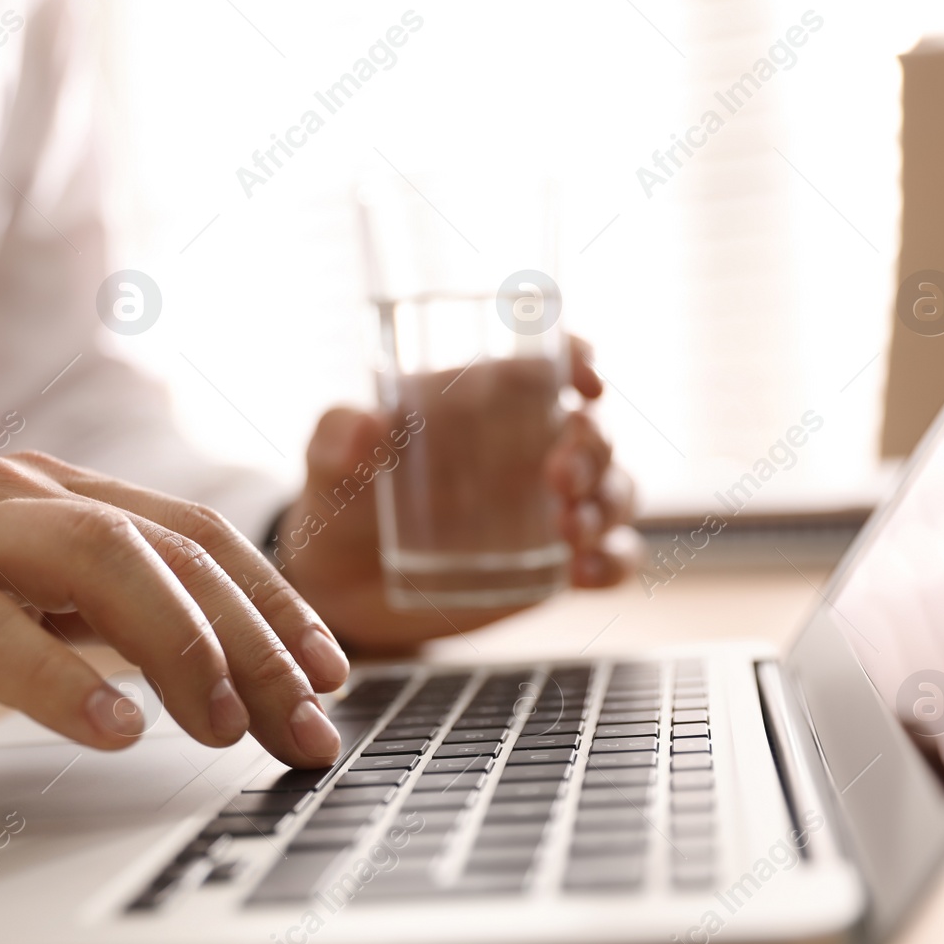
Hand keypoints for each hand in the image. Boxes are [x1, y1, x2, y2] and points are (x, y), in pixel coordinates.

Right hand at [0, 454, 351, 766]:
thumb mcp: (12, 611)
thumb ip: (98, 620)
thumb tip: (216, 666)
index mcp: (54, 496)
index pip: (194, 537)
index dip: (273, 603)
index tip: (330, 677)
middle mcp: (12, 494)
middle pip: (166, 547)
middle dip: (252, 638)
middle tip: (304, 723)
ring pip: (94, 561)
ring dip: (179, 644)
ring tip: (226, 725)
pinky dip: (57, 676)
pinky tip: (114, 727)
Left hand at [274, 337, 638, 652]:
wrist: (340, 585)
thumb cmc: (341, 499)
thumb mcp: (328, 463)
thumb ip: (337, 439)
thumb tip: (366, 426)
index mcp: (484, 401)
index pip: (549, 361)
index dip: (579, 357)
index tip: (583, 379)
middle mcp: (528, 446)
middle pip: (593, 429)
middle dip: (593, 446)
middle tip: (558, 477)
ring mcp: (548, 506)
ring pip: (615, 490)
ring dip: (607, 504)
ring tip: (568, 529)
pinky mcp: (554, 562)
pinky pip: (611, 557)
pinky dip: (612, 562)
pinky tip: (581, 574)